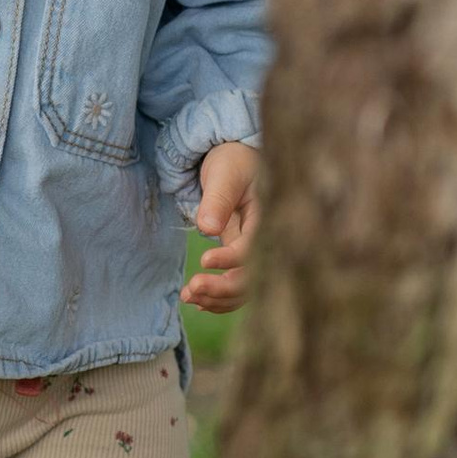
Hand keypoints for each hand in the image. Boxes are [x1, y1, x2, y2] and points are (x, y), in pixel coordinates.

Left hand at [181, 141, 258, 312]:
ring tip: (186, 296)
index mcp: (269, 219)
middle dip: (221, 289)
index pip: (254, 249)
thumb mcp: (225, 174)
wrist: (236, 156)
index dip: (230, 259)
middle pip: (252, 278)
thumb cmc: (233, 160)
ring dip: (217, 298)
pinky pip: (236, 284)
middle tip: (189, 289)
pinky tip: (197, 301)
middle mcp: (268, 240)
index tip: (204, 260)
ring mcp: (256, 250)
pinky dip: (219, 297)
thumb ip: (217, 200)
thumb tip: (207, 229)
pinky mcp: (242, 254)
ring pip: (244, 288)